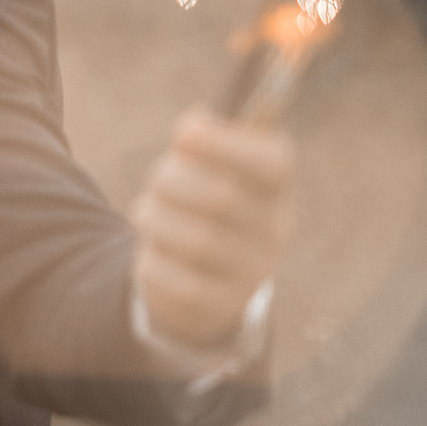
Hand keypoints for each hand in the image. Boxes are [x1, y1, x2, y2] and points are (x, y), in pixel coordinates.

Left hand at [130, 106, 295, 351]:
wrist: (201, 282)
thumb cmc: (201, 203)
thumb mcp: (207, 165)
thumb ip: (204, 137)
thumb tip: (198, 120)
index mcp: (276, 190)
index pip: (274, 164)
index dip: (227, 144)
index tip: (183, 133)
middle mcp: (274, 233)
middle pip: (219, 196)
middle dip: (172, 178)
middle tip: (159, 177)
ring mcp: (248, 274)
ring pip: (190, 237)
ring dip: (155, 215)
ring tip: (152, 213)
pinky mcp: (212, 305)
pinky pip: (167, 272)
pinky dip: (150, 255)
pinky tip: (157, 252)